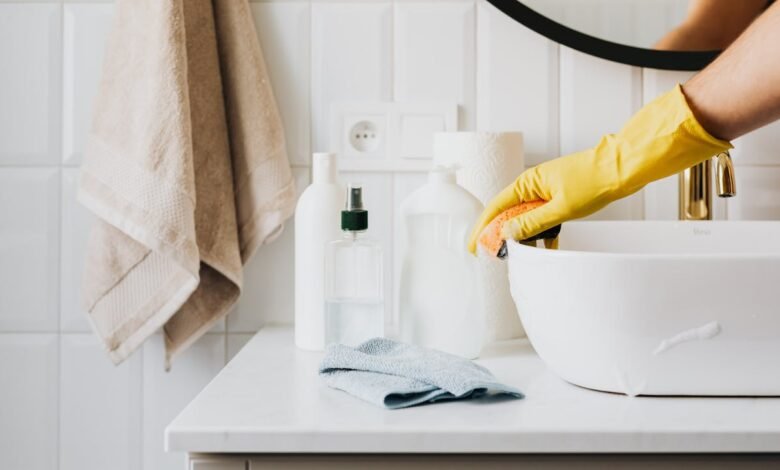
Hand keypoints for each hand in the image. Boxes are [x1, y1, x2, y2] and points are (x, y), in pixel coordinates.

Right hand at [468, 84, 730, 253]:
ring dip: (523, 236)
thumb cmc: (593, 180)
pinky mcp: (559, 198)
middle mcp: (533, 186)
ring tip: (519, 254)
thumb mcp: (561, 208)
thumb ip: (533, 223)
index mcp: (528, 183)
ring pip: (526, 218)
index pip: (496, 207)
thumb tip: (507, 234)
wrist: (622, 168)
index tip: (474, 246)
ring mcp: (546, 192)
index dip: (483, 228)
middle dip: (500, 235)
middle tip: (493, 255)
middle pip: (508, 214)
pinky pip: (544, 218)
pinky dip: (543, 233)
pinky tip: (546, 248)